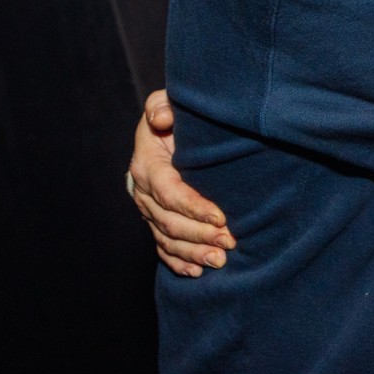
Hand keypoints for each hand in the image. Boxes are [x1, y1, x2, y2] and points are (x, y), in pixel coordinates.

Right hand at [128, 89, 234, 276]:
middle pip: (168, 221)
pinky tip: (197, 271)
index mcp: (147, 164)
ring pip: (166, 238)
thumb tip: (163, 118)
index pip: (169, 191)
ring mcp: (148, 210)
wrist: (166, 129)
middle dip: (199, 234)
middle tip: (229, 242)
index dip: (193, 206)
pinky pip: (162, 247)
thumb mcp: (165, 102)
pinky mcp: (155, 220)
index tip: (220, 217)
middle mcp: (143, 191)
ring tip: (220, 260)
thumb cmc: (173, 115)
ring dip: (193, 252)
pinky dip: (179, 261)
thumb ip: (162, 105)